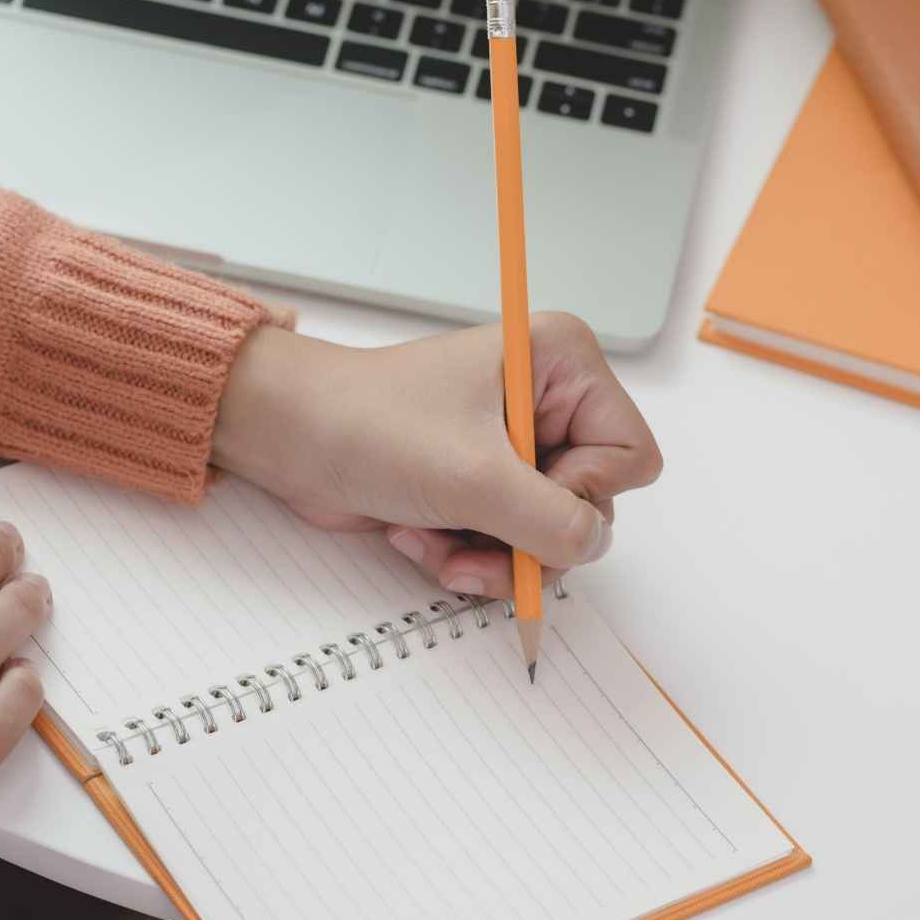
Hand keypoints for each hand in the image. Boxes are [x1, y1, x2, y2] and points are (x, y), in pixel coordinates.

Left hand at [214, 312, 661, 597]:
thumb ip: (551, 521)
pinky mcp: (486, 482)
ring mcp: (517, 445)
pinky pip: (511, 545)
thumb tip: (592, 545)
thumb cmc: (366, 423)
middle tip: (472, 540)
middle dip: (527, 539)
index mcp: (563, 363)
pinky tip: (422, 535)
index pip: (629, 455)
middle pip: (590, 505)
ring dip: (492, 555)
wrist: (290, 438)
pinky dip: (468, 554)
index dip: (581, 493)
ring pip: (550, 537)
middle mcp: (549, 399)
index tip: (519, 490)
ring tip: (436, 540)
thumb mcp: (473, 477)